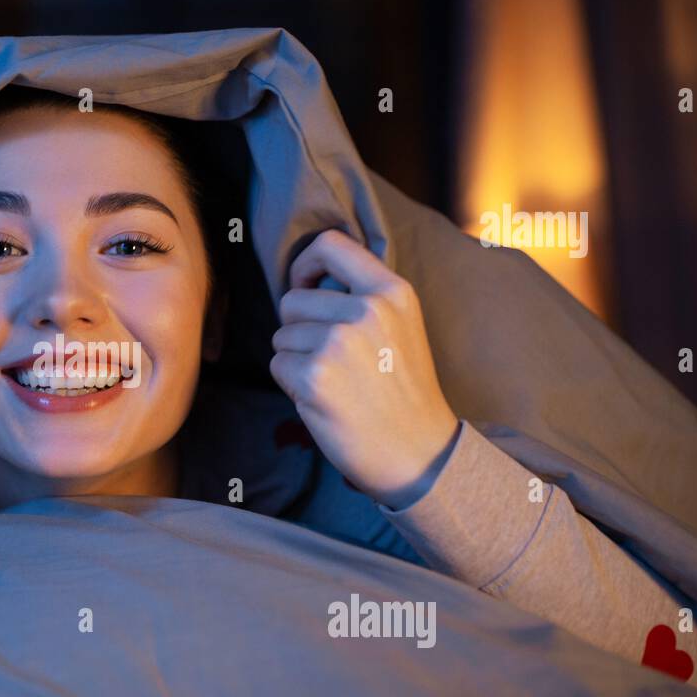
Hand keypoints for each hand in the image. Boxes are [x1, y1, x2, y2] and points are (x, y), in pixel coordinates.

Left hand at [269, 229, 458, 509]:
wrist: (419, 452)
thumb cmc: (403, 393)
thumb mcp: (400, 327)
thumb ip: (361, 297)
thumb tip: (307, 281)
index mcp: (392, 292)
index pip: (330, 244)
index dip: (305, 265)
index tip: (305, 288)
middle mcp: (367, 310)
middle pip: (293, 300)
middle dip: (298, 329)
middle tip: (330, 361)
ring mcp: (339, 342)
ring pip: (282, 335)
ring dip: (296, 359)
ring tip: (334, 382)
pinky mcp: (315, 376)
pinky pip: (277, 364)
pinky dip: (291, 384)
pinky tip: (324, 400)